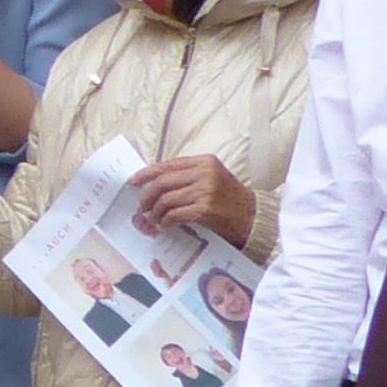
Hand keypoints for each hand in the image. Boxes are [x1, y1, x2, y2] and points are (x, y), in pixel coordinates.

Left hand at [132, 154, 254, 242]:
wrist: (253, 216)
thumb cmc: (229, 199)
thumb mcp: (211, 178)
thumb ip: (187, 175)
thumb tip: (153, 181)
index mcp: (205, 161)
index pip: (167, 165)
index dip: (146, 173)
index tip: (133, 182)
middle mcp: (205, 173)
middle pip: (162, 182)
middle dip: (147, 196)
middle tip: (141, 207)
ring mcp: (206, 190)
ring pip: (166, 199)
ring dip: (155, 212)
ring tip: (154, 218)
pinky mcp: (205, 208)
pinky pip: (174, 214)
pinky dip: (166, 221)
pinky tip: (165, 225)